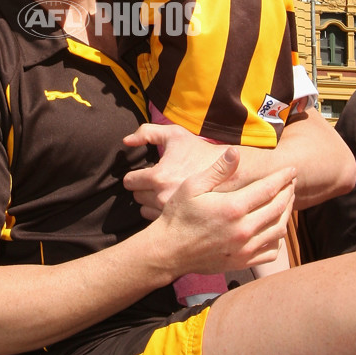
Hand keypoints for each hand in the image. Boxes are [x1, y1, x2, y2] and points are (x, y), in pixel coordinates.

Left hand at [124, 123, 247, 218]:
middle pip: (137, 197)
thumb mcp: (174, 134)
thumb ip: (146, 132)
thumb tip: (126, 142)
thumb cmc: (200, 151)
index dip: (134, 176)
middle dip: (143, 189)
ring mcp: (171, 213)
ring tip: (163, 192)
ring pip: (145, 211)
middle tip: (156, 182)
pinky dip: (160, 213)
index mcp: (158, 176)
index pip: (129, 182)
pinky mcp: (180, 222)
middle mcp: (162, 197)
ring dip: (150, 202)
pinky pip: (157, 220)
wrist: (230, 173)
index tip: (141, 174)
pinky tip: (171, 203)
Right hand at [148, 146, 295, 276]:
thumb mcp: (193, 186)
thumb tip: (236, 151)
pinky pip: (271, 250)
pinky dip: (278, 237)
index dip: (283, 177)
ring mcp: (245, 248)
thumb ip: (218, 170)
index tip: (291, 169)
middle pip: (278, 208)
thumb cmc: (178, 215)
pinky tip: (275, 227)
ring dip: (286, 213)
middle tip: (291, 182)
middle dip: (288, 192)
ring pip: (278, 229)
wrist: (169, 250)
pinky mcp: (243, 261)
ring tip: (286, 201)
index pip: (269, 188)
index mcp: (233, 207)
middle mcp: (244, 229)